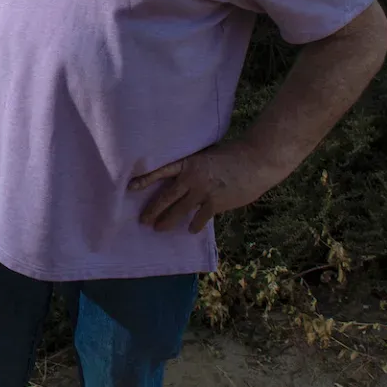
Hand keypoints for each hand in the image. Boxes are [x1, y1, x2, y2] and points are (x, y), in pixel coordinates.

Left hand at [129, 139, 285, 233]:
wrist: (256, 161)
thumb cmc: (233, 156)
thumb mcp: (208, 157)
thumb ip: (195, 168)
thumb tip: (186, 182)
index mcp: (189, 163)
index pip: (161, 172)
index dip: (145, 180)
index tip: (131, 188)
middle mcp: (192, 178)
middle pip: (166, 197)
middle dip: (152, 210)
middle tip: (143, 221)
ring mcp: (203, 192)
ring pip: (179, 210)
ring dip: (168, 221)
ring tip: (159, 229)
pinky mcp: (215, 203)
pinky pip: (200, 218)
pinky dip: (195, 225)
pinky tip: (191, 230)